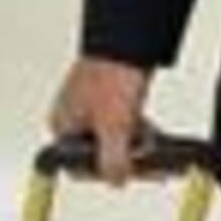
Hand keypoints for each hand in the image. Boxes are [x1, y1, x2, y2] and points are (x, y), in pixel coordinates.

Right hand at [46, 56, 155, 184]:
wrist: (127, 39)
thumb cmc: (111, 73)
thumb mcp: (114, 127)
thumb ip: (113, 161)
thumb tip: (115, 181)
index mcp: (62, 126)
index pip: (81, 166)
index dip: (109, 173)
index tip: (132, 174)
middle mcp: (73, 119)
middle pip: (101, 155)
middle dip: (130, 160)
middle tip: (154, 165)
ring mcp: (91, 109)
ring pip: (115, 141)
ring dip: (138, 148)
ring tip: (158, 149)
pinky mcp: (109, 100)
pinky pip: (124, 127)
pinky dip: (140, 133)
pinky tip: (155, 136)